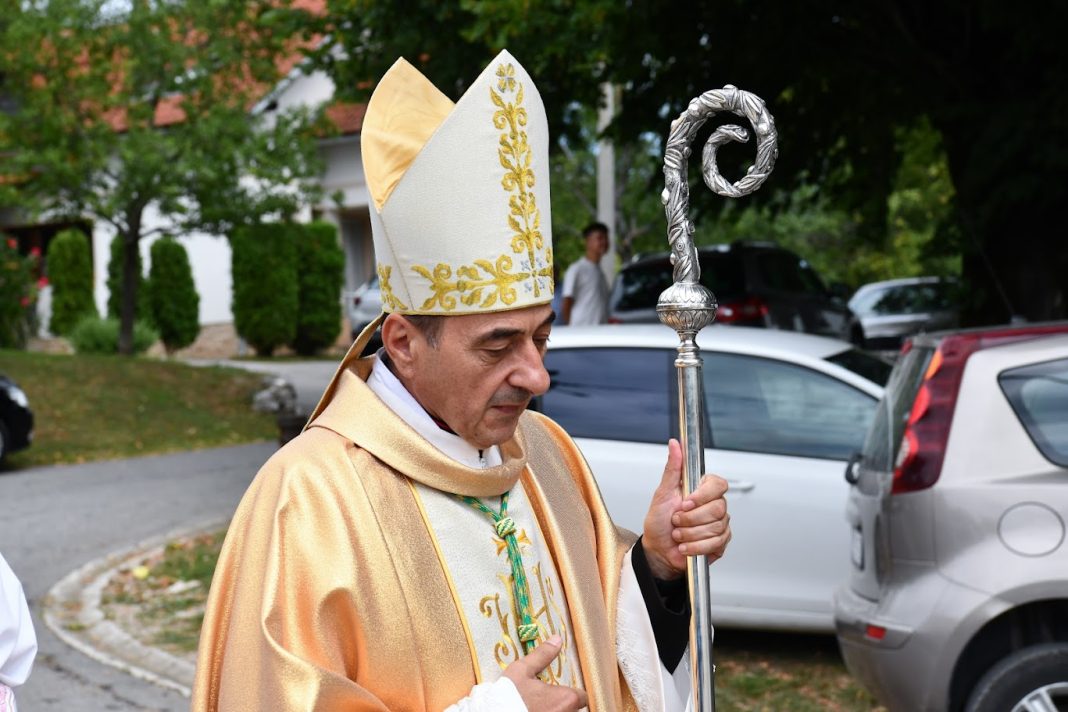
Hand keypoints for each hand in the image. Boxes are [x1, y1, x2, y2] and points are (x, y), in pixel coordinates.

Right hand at [502, 635, 587, 710]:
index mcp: (565, 699)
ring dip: (557, 711)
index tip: (559, 690)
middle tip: (547, 699)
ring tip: (540, 707)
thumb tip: (557, 639)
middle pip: (575, 710)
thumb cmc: (508, 696)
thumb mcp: (522, 670)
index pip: (582, 696)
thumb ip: (542, 655)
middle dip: (564, 705)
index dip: (572, 692)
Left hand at [642, 438, 730, 579]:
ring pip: (716, 527)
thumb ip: (672, 468)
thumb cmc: (659, 521)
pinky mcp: (721, 542)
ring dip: (690, 534)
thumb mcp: (662, 493)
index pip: (718, 485)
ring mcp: (720, 524)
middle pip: (718, 508)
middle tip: (676, 521)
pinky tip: (685, 546)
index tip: (685, 503)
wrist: (658, 550)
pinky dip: (695, 547)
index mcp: (702, 490)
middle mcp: (714, 505)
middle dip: (690, 519)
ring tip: (678, 534)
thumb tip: (674, 444)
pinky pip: (716, 543)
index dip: (702, 496)